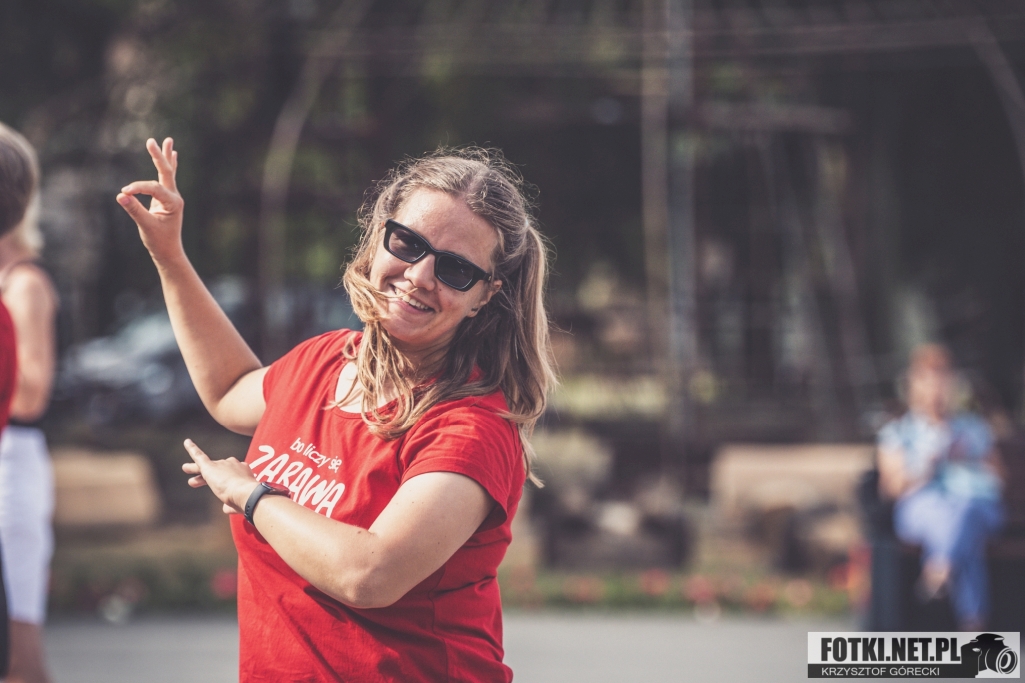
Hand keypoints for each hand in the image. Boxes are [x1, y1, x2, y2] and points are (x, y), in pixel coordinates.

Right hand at [116, 137, 184, 265]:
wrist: (168, 251)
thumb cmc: (158, 240)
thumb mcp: (145, 225)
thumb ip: (134, 209)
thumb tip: (120, 195)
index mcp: (173, 203)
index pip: (153, 188)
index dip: (137, 188)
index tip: (123, 192)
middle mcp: (175, 197)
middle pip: (166, 172)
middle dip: (158, 156)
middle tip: (151, 141)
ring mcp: (172, 197)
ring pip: (168, 172)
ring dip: (167, 156)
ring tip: (168, 140)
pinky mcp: (166, 198)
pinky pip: (167, 178)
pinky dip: (168, 165)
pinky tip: (173, 154)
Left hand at [182, 438, 258, 514]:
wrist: (246, 493)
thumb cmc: (246, 499)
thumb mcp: (238, 504)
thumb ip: (231, 505)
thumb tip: (226, 509)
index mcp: (243, 472)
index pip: (231, 476)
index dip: (225, 484)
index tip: (224, 493)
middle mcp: (233, 464)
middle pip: (219, 467)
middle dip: (211, 474)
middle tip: (200, 480)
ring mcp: (222, 464)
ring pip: (206, 464)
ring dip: (195, 468)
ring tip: (185, 468)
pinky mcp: (209, 466)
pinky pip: (199, 456)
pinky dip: (192, 449)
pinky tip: (186, 442)